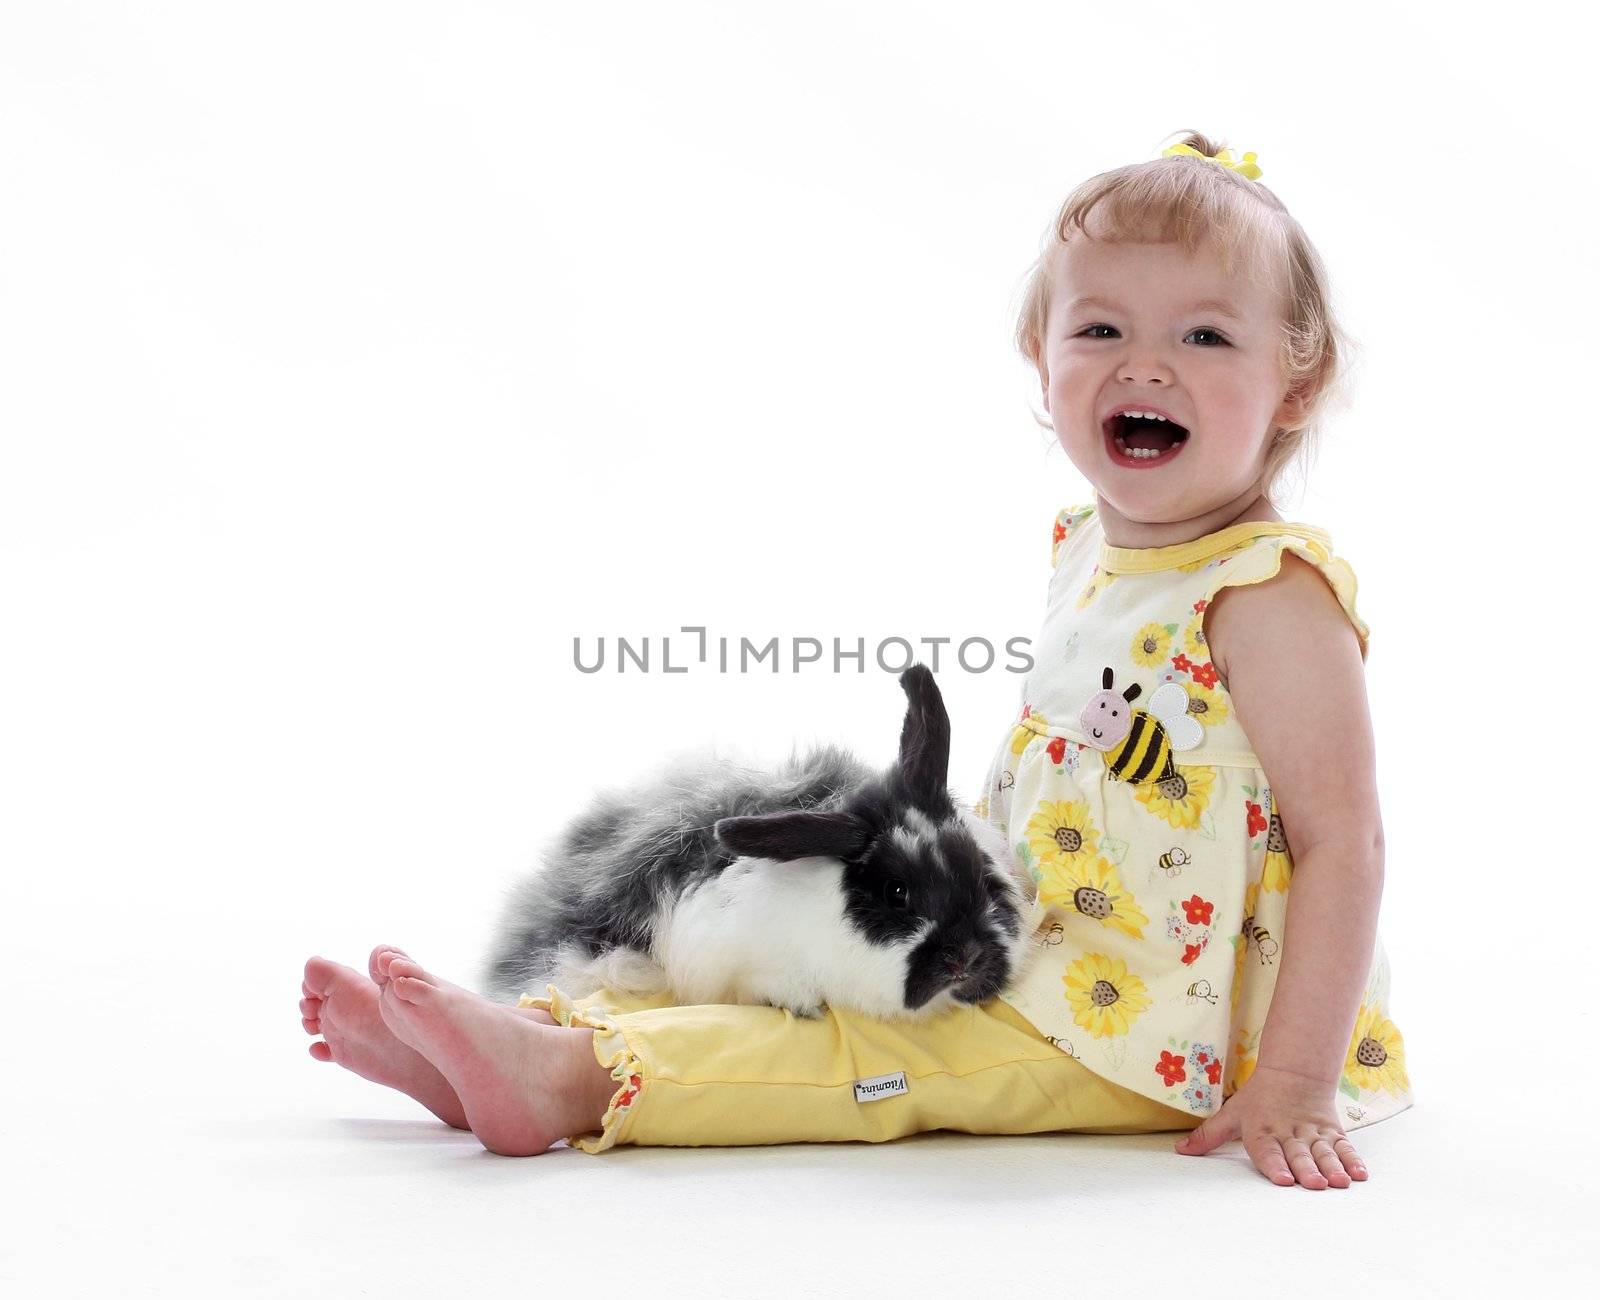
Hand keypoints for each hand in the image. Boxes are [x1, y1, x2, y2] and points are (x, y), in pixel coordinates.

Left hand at [1172, 1063, 1368, 1188]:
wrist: (1294, 1073)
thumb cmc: (1258, 1099)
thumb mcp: (1231, 1114)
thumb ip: (1207, 1136)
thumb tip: (1179, 1151)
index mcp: (1262, 1130)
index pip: (1267, 1150)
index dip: (1274, 1164)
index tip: (1282, 1180)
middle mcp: (1289, 1133)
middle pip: (1299, 1154)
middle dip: (1307, 1170)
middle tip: (1314, 1185)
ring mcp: (1313, 1132)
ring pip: (1324, 1152)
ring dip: (1333, 1167)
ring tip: (1340, 1182)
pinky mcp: (1332, 1132)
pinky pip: (1344, 1146)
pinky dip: (1353, 1159)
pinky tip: (1360, 1174)